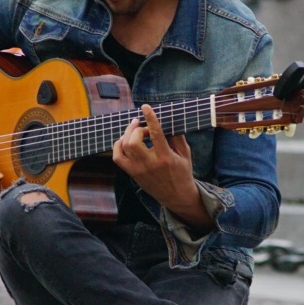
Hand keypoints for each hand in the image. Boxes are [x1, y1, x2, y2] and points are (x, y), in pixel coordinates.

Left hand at [112, 104, 203, 220]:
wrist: (176, 196)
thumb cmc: (182, 173)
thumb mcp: (186, 154)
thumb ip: (178, 137)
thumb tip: (170, 120)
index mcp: (166, 157)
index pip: (155, 134)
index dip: (150, 118)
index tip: (145, 107)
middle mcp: (150, 164)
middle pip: (134, 141)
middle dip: (137, 128)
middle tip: (144, 126)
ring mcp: (139, 170)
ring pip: (124, 148)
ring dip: (127, 134)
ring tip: (135, 129)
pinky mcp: (132, 174)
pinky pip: (117, 158)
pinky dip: (118, 146)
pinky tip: (124, 141)